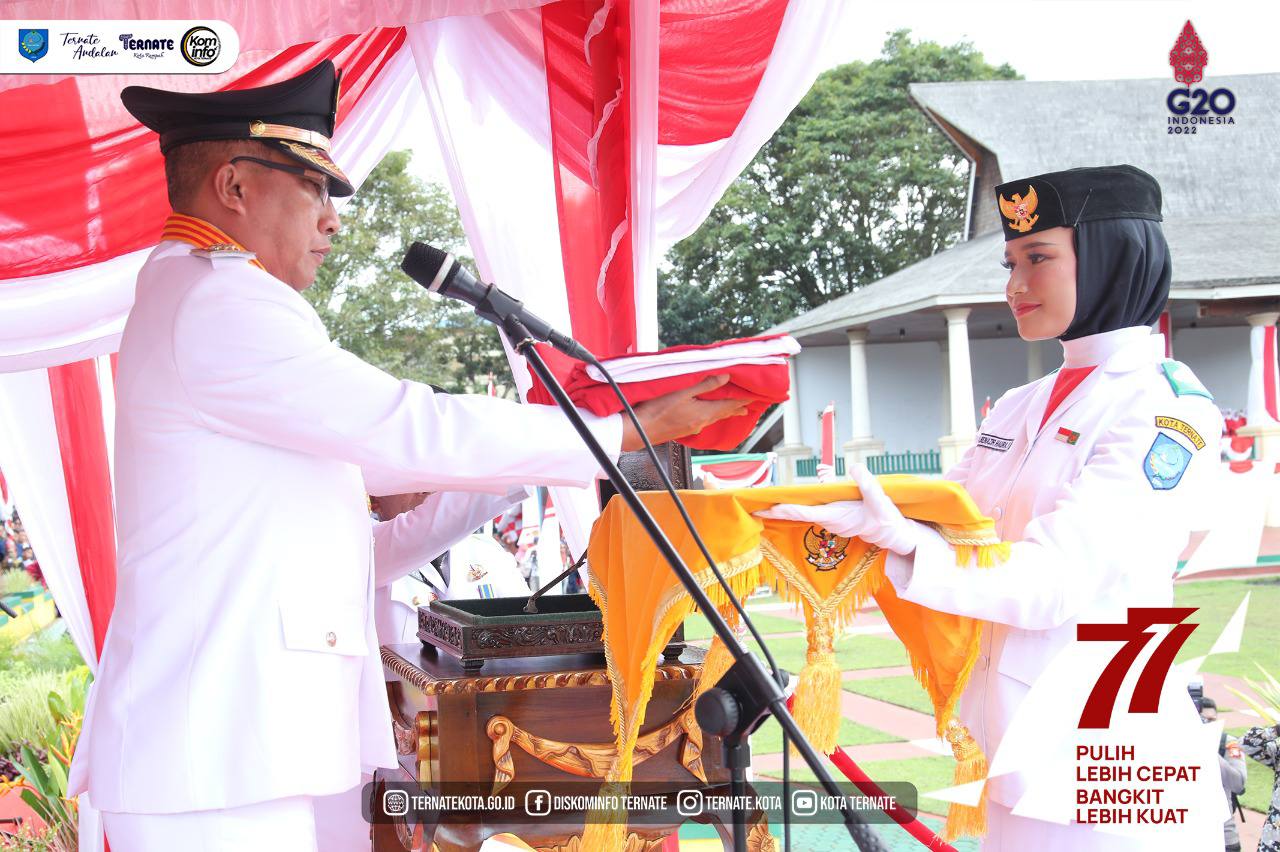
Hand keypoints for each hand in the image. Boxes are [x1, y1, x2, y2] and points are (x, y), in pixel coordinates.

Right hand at [621, 374, 749, 450]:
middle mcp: (701, 423)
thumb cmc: (657, 411)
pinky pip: (704, 422)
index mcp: (703, 413)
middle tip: (748, 408)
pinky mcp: (684, 430)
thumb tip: (726, 377)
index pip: (728, 405)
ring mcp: (692, 428)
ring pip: (713, 418)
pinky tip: (707, 417)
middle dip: (736, 409)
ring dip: (724, 413)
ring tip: (733, 412)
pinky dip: (712, 416)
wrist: (639, 431)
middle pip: (723, 414)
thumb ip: (705, 385)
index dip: (741, 401)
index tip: (753, 398)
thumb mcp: (682, 393)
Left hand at [753, 463, 921, 554]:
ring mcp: (831, 520)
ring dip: (786, 509)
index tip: (768, 508)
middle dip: (778, 511)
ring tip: (767, 504)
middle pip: (798, 513)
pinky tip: (789, 504)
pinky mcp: (835, 519)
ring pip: (804, 513)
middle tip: (757, 507)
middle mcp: (829, 520)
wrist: (894, 535)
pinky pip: (812, 512)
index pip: (805, 512)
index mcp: (835, 516)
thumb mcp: (879, 499)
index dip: (785, 509)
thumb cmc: (886, 519)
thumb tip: (854, 467)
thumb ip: (867, 483)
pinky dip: (798, 508)